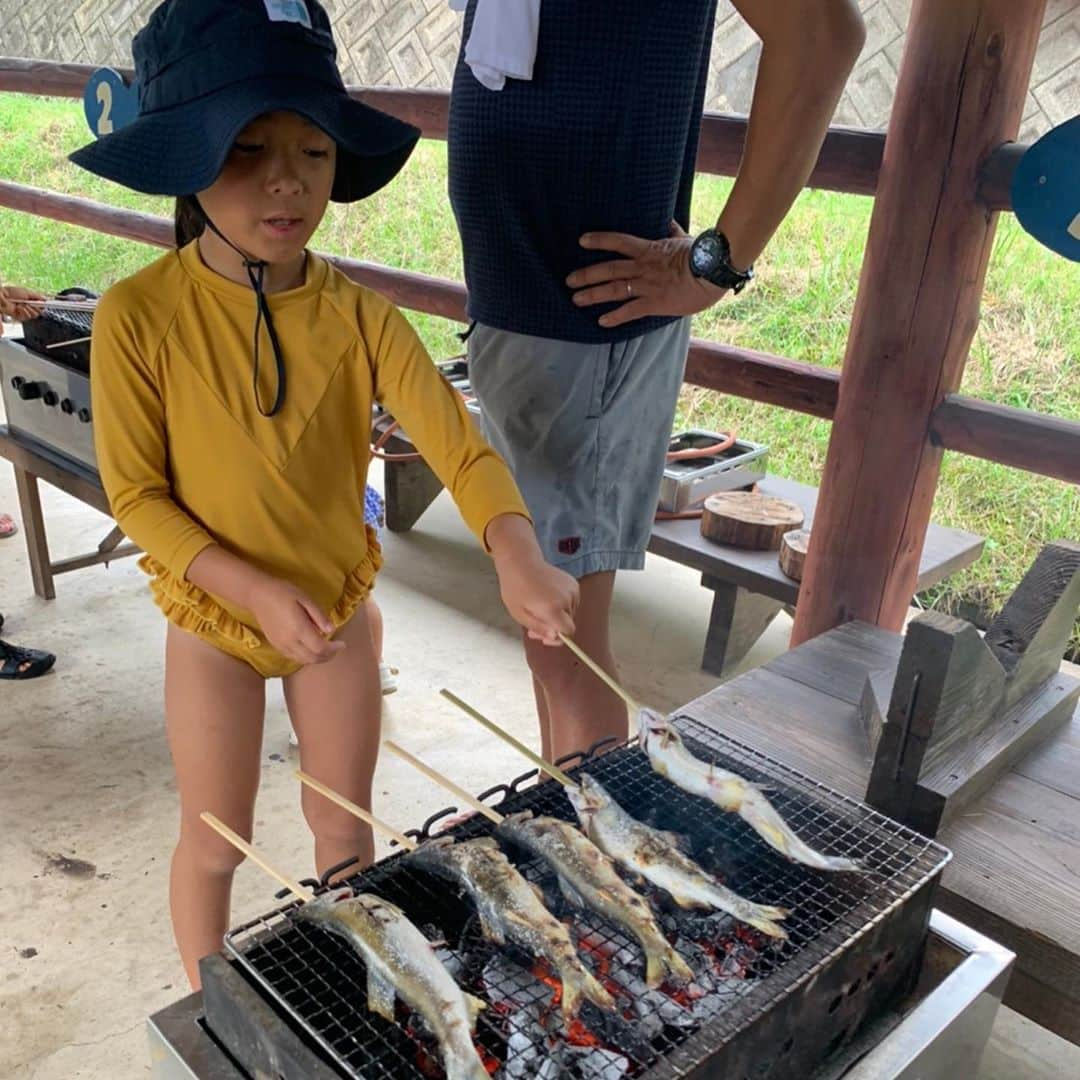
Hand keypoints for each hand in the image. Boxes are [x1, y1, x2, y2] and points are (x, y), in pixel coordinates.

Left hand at [0, 286, 47, 321]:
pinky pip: (27, 317)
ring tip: (22, 305)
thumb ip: (37, 296)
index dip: (44, 305)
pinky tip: (19, 308)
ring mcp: (24, 312)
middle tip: (30, 303)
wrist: (2, 298)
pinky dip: (24, 312)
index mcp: (30, 300)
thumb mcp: (26, 292)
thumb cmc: (11, 292)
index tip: (48, 304)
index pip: (41, 305)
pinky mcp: (20, 317)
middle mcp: (28, 307)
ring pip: (34, 315)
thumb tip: (45, 299)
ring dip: (29, 309)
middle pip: (39, 311)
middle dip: (35, 307)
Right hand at [247, 577, 344, 666]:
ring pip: (303, 661)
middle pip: (313, 658)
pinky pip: (294, 658)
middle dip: (328, 656)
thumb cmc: (282, 592)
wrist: (257, 595)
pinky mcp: (275, 645)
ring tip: (327, 649)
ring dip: (318, 658)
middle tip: (337, 648)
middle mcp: (289, 641)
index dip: (334, 649)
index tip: (342, 643)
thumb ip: (319, 616)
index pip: (320, 648)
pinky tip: (311, 648)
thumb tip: (332, 630)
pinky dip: (306, 657)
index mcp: (298, 629)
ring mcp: (281, 645)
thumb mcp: (304, 598)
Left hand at [486, 515, 578, 644]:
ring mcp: (572, 590)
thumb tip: (555, 637)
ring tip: (539, 609)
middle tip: (534, 624)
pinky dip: (561, 605)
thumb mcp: (519, 614)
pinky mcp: (574, 583)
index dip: (558, 638)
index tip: (545, 636)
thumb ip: (539, 628)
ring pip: (570, 613)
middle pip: (568, 623)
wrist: (521, 561)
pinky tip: (547, 598)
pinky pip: (571, 602)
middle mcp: (567, 599)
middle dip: (553, 627)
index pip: (568, 631)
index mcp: (553, 608)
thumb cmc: (515, 588)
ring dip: (557, 616)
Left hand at [566, 221, 727, 328]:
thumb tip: (668, 220)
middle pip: (608, 269)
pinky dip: (615, 317)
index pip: (618, 241)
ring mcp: (647, 286)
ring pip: (614, 289)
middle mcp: (643, 267)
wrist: (713, 271)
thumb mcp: (685, 238)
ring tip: (575, 299)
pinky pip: (631, 310)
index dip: (599, 240)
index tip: (582, 241)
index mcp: (649, 249)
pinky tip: (601, 322)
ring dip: (593, 294)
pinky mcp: (655, 303)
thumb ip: (673, 231)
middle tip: (568, 280)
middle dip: (586, 274)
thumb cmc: (703, 254)